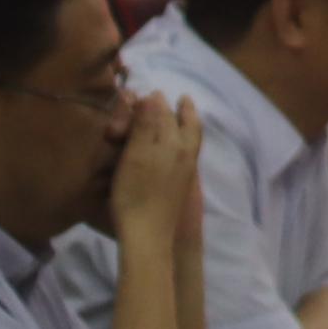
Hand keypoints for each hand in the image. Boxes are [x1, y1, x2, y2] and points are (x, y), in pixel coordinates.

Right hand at [113, 94, 202, 230]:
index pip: (169, 114)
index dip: (158, 102)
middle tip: (180, 100)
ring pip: (191, 141)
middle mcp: (187, 155)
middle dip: (181, 111)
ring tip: (183, 116)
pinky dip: (184, 142)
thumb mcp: (136, 154)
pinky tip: (174, 148)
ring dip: (187, 125)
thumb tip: (153, 95)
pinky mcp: (180, 187)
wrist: (148, 236)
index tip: (153, 92)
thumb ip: (146, 124)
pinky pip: (187, 154)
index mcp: (177, 144)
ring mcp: (186, 172)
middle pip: (188, 126)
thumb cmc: (137, 193)